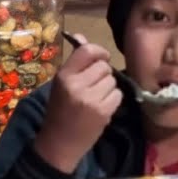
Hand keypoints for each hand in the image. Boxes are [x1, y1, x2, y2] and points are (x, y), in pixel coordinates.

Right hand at [32, 34, 121, 172]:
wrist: (59, 142)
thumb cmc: (60, 110)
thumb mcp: (61, 84)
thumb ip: (75, 61)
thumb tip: (80, 35)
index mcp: (64, 76)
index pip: (88, 50)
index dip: (99, 52)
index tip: (100, 59)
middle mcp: (77, 85)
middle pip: (104, 66)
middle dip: (102, 74)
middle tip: (92, 86)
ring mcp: (91, 99)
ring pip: (113, 80)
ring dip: (108, 87)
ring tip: (95, 98)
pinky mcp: (104, 111)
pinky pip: (118, 94)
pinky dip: (112, 99)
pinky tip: (101, 107)